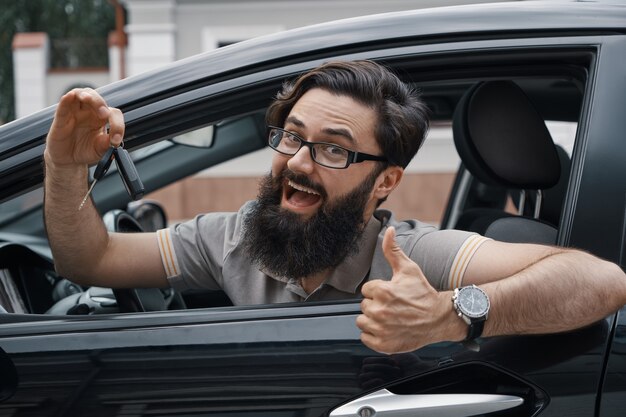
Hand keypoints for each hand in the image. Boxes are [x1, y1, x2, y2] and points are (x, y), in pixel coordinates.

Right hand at [44, 88, 124, 167]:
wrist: (67, 159)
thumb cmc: (84, 151)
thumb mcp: (99, 151)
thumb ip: (106, 145)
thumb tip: (114, 141)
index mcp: (102, 119)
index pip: (113, 114)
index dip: (117, 125)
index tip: (115, 140)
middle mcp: (89, 111)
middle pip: (96, 98)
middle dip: (101, 103)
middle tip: (105, 115)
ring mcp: (75, 112)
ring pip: (80, 94)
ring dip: (86, 95)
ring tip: (89, 100)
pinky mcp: (61, 117)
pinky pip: (63, 104)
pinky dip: (67, 99)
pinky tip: (70, 96)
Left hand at [357, 227, 462, 353]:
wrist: (439, 318)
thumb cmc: (423, 293)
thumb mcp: (408, 269)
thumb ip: (393, 250)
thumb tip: (389, 230)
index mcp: (383, 291)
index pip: (366, 290)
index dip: (378, 291)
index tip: (391, 294)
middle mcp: (380, 311)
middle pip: (364, 306)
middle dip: (376, 304)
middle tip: (393, 306)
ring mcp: (381, 329)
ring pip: (362, 321)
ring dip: (372, 320)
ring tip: (390, 317)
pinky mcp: (382, 344)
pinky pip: (365, 338)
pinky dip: (374, 335)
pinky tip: (388, 329)